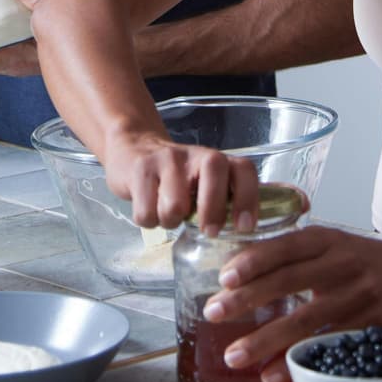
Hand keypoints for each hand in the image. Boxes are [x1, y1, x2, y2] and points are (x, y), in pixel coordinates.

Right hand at [105, 131, 260, 233]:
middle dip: (212, 213)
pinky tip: (149, 208)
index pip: (243, 170)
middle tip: (208, 231)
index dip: (248, 199)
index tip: (244, 227)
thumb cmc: (176, 177)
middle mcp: (194, 155)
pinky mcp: (140, 170)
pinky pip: (147, 213)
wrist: (134, 149)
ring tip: (168, 214)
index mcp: (217, 160)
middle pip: (213, 181)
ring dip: (171, 221)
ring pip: (174, 207)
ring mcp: (166, 160)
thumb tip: (241, 232)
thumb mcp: (202, 182)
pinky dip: (148, 221)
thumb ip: (222, 199)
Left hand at [204, 228, 381, 381]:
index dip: (253, 260)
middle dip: (247, 299)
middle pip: (288, 280)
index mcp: (328, 240)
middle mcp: (341, 263)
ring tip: (234, 356)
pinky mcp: (370, 325)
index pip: (285, 246)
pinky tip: (272, 374)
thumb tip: (242, 276)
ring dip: (265, 339)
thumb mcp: (336, 244)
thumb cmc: (372, 261)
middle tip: (213, 312)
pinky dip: (298, 361)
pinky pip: (327, 345)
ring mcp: (357, 296)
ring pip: (305, 319)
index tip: (224, 276)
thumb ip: (296, 256)